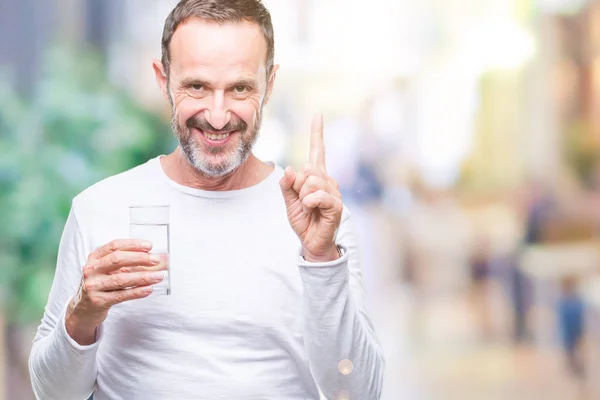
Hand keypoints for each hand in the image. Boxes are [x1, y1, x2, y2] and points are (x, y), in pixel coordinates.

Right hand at [65, 239, 164, 344]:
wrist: (84, 309)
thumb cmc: (102, 285)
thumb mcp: (110, 271)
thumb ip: (130, 263)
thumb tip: (159, 259)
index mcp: (95, 258)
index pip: (114, 246)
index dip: (133, 245)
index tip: (149, 246)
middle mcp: (91, 270)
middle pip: (117, 260)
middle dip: (139, 258)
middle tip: (155, 260)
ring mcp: (93, 286)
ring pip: (121, 279)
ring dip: (143, 277)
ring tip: (158, 276)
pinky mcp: (97, 301)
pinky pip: (121, 295)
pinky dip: (137, 291)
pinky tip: (149, 289)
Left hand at [280, 113, 342, 261]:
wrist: (312, 242)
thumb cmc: (304, 220)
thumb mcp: (289, 201)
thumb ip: (287, 185)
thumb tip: (289, 168)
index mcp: (316, 177)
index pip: (317, 151)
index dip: (317, 133)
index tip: (318, 114)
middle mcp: (328, 181)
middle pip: (307, 168)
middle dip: (298, 185)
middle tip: (303, 201)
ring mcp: (334, 192)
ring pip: (310, 182)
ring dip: (303, 197)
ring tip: (309, 209)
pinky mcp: (337, 205)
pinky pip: (317, 196)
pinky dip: (309, 203)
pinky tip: (313, 211)